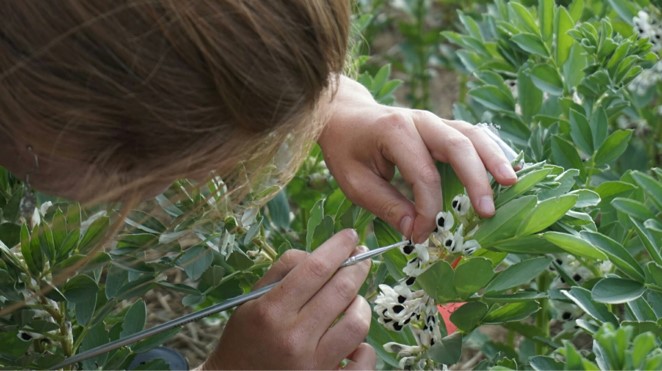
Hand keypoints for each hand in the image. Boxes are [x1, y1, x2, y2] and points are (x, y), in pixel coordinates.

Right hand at [201, 229, 376, 369]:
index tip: (350, 236)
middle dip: (358, 267)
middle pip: (342, 291)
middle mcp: (293, 339)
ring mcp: (313, 366)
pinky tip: (354, 341)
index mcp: (271, 312)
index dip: (338, 247)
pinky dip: (364, 347)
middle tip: (361, 258)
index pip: (315, 269)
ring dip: (361, 304)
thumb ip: (284, 271)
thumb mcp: (251, 300)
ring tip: (354, 300)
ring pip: (357, 324)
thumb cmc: (246, 338)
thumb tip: (322, 254)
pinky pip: (364, 360)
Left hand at [318, 76, 517, 242]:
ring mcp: (434, 120)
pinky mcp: (442, 126)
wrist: (346, 115)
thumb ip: (386, 206)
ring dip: (494, 159)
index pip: (423, 174)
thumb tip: (417, 232)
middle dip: (476, 180)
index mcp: (393, 131)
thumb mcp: (355, 182)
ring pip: (473, 135)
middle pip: (457, 146)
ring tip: (511, 183)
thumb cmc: (347, 149)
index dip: (428, 208)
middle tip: (488, 212)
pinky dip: (490, 152)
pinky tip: (505, 170)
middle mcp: (419, 120)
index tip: (423, 234)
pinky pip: (472, 136)